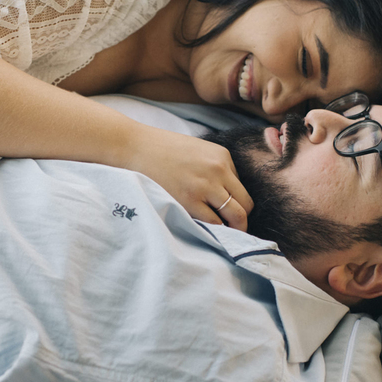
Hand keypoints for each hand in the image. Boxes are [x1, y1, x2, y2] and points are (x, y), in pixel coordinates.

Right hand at [125, 125, 253, 229]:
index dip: (237, 204)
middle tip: (234, 230)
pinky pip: (213, 223)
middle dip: (242, 220)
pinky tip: (205, 230)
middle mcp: (219, 171)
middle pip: (246, 204)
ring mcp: (205, 186)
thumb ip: (217, 169)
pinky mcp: (189, 200)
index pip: (242, 189)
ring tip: (222, 234)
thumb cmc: (164, 151)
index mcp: (223, 157)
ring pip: (235, 216)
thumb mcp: (199, 151)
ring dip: (231, 228)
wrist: (135, 147)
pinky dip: (214, 230)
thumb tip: (228, 197)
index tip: (229, 213)